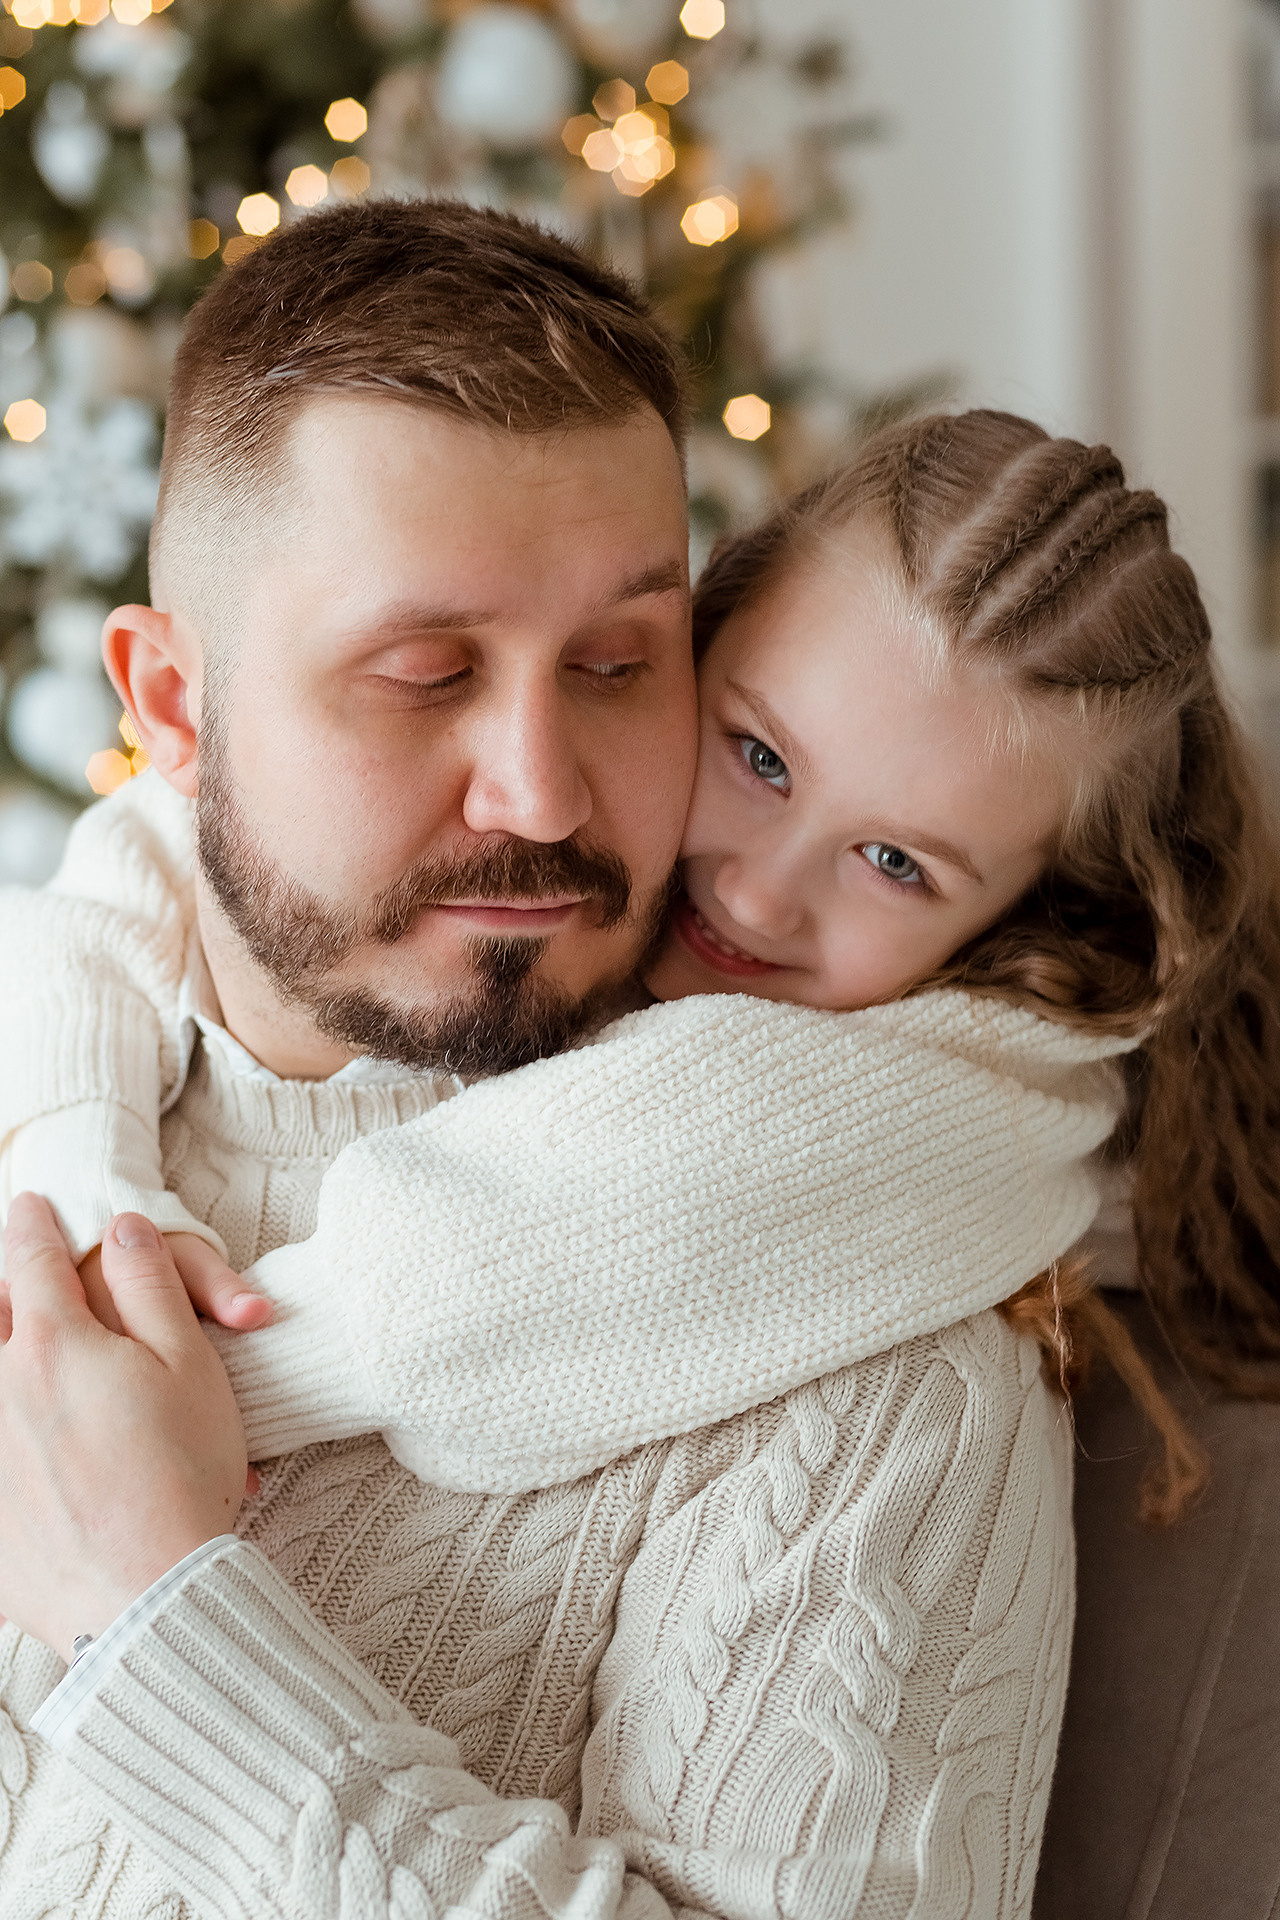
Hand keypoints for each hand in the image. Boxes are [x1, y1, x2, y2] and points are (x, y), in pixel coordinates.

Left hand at [0, 1194, 248, 1662]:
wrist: (148, 1596)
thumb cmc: (181, 1474)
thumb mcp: (189, 1362)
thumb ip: (149, 1284)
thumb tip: (120, 1226)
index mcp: (54, 1344)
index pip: (33, 1259)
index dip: (35, 1225)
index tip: (33, 1206)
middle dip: (0, 1289)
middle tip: (13, 1281)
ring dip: (1, 1355)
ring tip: (20, 1353)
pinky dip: (3, 1441)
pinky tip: (17, 1453)